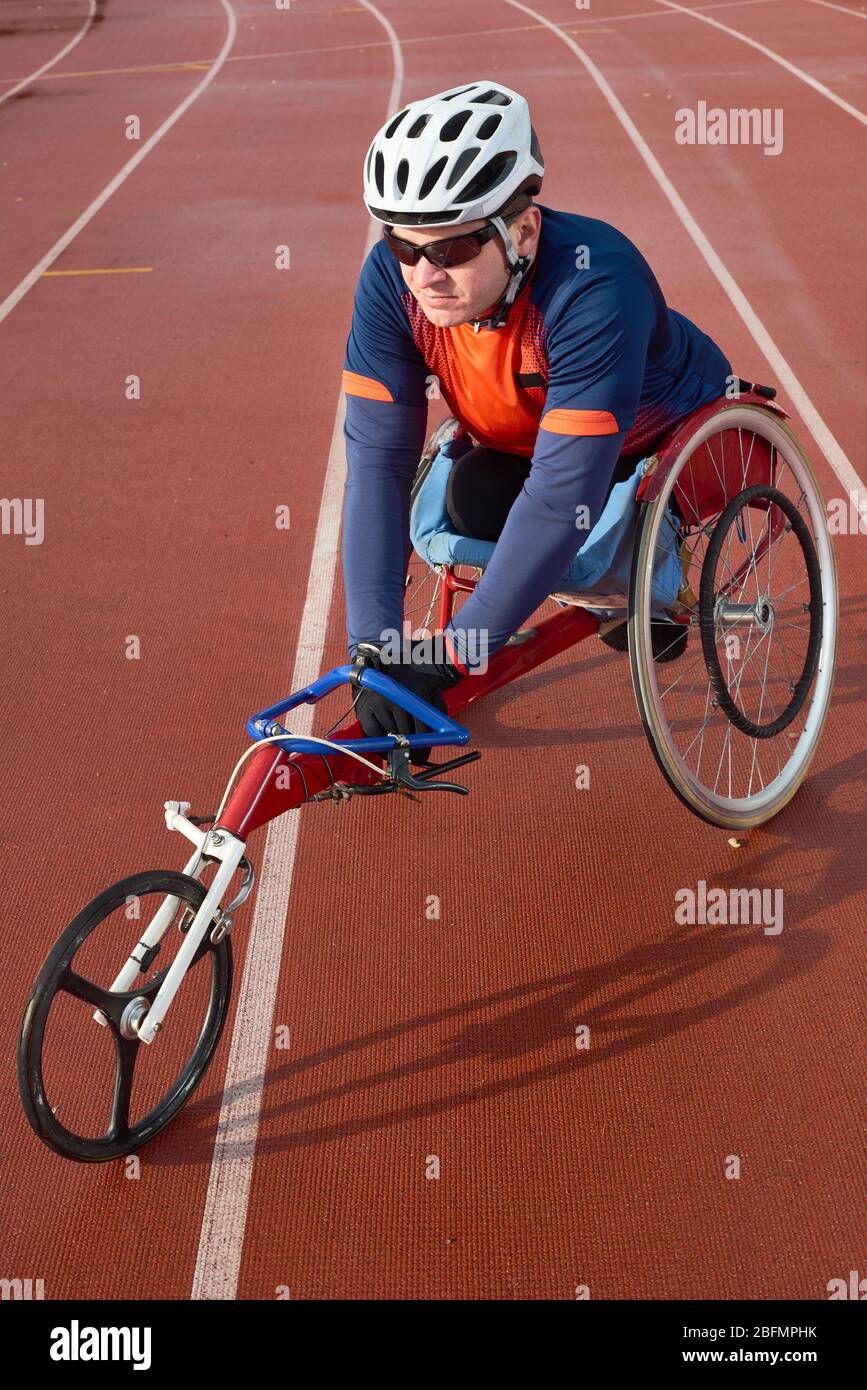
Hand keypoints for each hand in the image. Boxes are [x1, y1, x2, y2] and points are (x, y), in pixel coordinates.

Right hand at [353, 641, 461, 764]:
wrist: (380, 666)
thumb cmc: (409, 684)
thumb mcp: (429, 690)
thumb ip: (438, 710)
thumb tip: (445, 733)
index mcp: (415, 693)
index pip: (422, 728)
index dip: (423, 746)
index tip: (421, 758)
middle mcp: (395, 698)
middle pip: (405, 734)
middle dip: (409, 750)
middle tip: (411, 758)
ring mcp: (378, 704)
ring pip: (389, 736)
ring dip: (394, 748)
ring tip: (398, 749)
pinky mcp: (364, 710)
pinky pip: (373, 736)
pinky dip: (378, 745)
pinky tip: (385, 745)